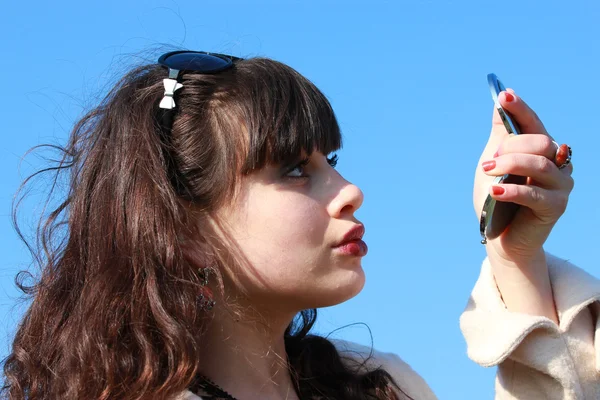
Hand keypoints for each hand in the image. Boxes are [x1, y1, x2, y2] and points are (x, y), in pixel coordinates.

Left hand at [473, 90, 573, 264]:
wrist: (500, 236)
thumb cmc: (497, 198)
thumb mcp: (493, 163)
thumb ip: (500, 137)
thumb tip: (499, 105)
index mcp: (542, 150)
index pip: (534, 123)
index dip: (520, 109)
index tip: (504, 95)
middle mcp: (557, 164)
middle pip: (539, 142)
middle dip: (510, 147)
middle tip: (488, 161)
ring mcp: (560, 186)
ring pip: (538, 165)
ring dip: (508, 165)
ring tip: (487, 171)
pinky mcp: (556, 208)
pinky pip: (534, 194)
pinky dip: (512, 190)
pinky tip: (495, 191)